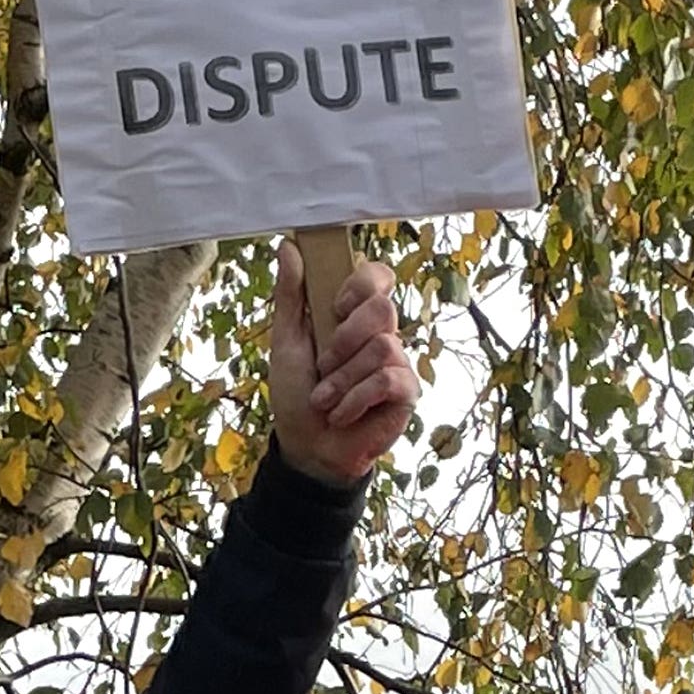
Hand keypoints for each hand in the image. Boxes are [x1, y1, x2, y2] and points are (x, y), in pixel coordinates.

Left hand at [263, 245, 418, 486]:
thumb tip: (289, 246)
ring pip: (382, 348)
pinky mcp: (406, 393)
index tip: (333, 309)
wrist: (307, 447)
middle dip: (345, 339)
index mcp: (353, 315)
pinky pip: (388, 380)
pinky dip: (356, 398)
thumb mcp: (286, 341)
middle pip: (383, 308)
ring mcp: (397, 363)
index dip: (360, 286)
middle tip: (323, 364)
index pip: (377, 277)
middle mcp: (381, 334)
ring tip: (325, 400)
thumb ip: (290, 295)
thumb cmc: (296, 394)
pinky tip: (342, 414)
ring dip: (342, 379)